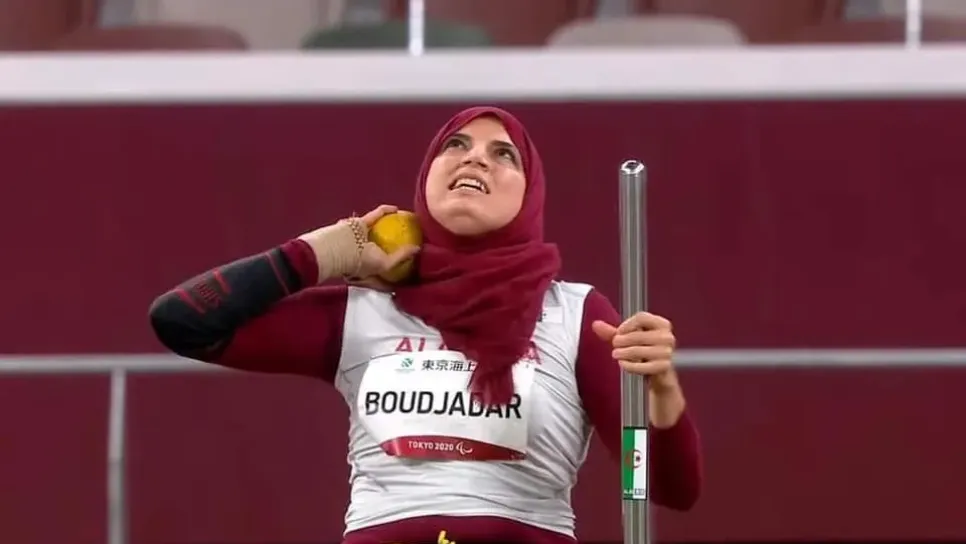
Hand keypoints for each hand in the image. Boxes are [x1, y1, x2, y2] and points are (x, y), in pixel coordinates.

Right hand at [298, 204, 419, 285]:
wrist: (340, 248)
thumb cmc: (361, 261)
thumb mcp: (385, 264)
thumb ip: (401, 257)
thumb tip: (418, 249)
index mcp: (370, 266)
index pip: (387, 265)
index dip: (398, 263)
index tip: (413, 259)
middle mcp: (365, 252)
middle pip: (384, 246)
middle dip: (395, 243)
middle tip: (410, 237)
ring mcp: (360, 237)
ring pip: (378, 229)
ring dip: (390, 225)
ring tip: (404, 222)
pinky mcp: (358, 223)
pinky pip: (374, 215)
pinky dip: (384, 211)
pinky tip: (396, 209)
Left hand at [592, 312, 678, 392]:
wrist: (658, 374)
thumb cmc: (643, 351)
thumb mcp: (628, 340)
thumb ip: (612, 332)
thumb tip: (595, 324)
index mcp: (662, 324)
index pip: (642, 317)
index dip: (627, 324)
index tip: (619, 332)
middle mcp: (667, 337)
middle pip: (638, 335)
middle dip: (622, 341)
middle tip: (614, 345)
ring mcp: (667, 352)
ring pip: (638, 350)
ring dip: (623, 353)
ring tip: (616, 354)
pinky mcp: (664, 367)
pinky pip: (642, 366)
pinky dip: (629, 365)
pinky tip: (622, 364)